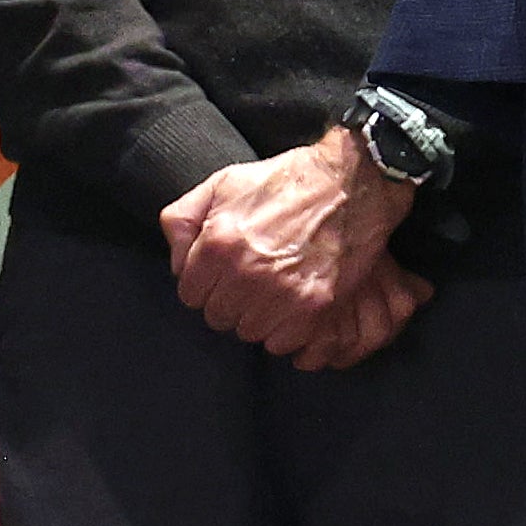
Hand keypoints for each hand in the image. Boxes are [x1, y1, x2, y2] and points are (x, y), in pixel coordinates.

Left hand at [159, 127, 419, 365]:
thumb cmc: (283, 182)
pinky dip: (285, 329)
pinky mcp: (314, 307)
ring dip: (258, 317)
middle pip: (219, 317)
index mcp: (218, 242)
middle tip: (251, 280)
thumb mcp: (221, 184)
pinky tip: (292, 303)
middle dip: (230, 301)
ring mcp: (281, 293)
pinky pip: (282, 343)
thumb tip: (176, 264)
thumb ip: (182, 221)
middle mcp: (246, 272)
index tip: (223, 274)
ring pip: (250, 333)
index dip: (206, 284)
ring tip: (273, 289)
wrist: (349, 183)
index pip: (190, 295)